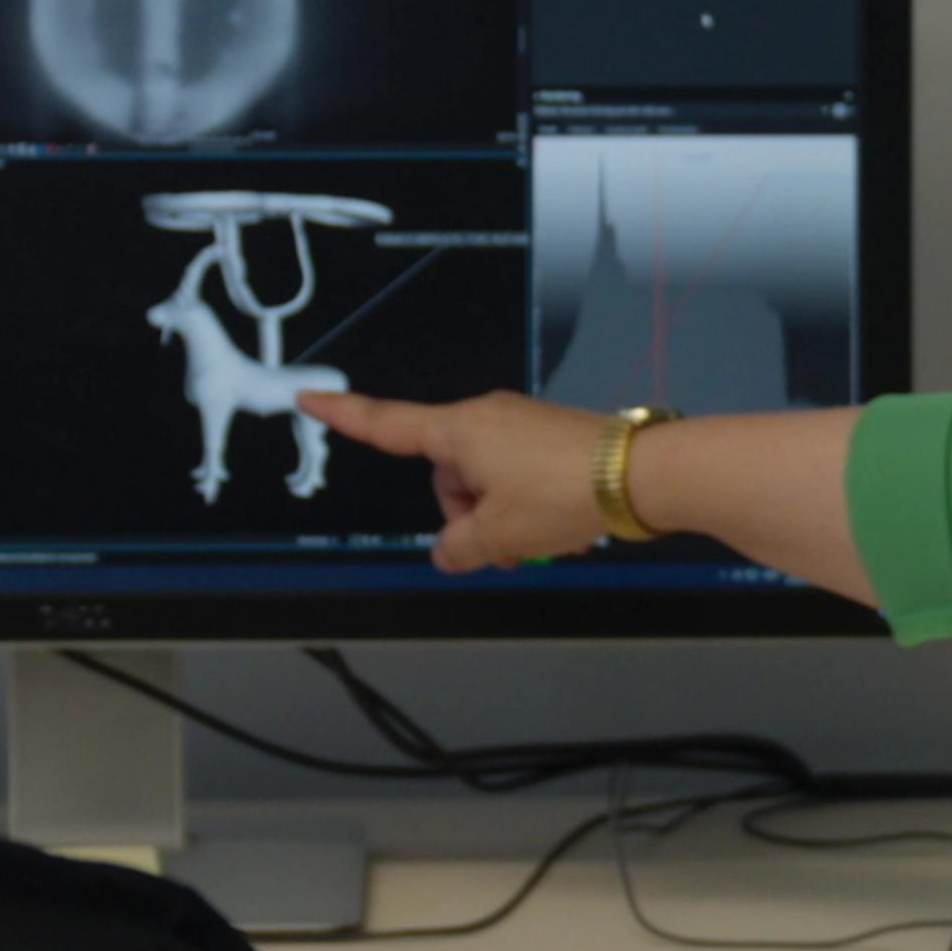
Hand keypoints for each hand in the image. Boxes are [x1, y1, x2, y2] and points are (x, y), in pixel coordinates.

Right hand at [299, 390, 610, 572]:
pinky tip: (559, 530)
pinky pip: (518, 479)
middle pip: (447, 478)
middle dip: (466, 517)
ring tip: (538, 538)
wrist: (641, 474)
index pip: (385, 424)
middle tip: (503, 543)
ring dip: (502, 520)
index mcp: (458, 431)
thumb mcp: (499, 534)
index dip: (344, 416)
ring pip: (485, 485)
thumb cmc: (566, 492)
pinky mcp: (548, 437)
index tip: (310, 399)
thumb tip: (449, 551)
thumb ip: (459, 548)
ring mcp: (519, 426)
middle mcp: (485, 418)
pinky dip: (528, 510)